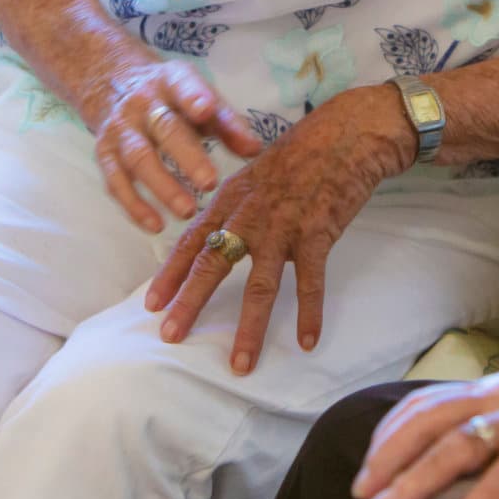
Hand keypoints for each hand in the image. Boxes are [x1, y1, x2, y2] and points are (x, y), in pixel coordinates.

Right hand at [82, 56, 263, 232]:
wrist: (112, 82)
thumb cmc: (172, 99)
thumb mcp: (200, 99)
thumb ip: (227, 123)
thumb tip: (255, 150)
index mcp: (170, 82)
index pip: (182, 86)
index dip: (193, 97)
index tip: (207, 111)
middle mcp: (141, 103)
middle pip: (164, 128)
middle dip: (187, 156)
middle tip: (210, 183)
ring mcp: (120, 129)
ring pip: (139, 158)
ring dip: (163, 186)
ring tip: (188, 211)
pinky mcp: (104, 153)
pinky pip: (116, 182)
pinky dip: (134, 206)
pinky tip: (156, 225)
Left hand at [144, 87, 407, 373]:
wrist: (346, 134)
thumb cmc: (301, 154)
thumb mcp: (255, 174)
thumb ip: (234, 207)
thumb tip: (214, 235)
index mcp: (231, 199)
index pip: (191, 240)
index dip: (170, 273)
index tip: (152, 303)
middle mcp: (250, 214)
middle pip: (213, 263)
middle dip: (190, 302)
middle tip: (170, 335)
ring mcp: (284, 226)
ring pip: (261, 285)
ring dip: (250, 328)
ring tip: (240, 363)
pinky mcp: (318, 233)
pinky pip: (311, 282)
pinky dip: (310, 313)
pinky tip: (308, 341)